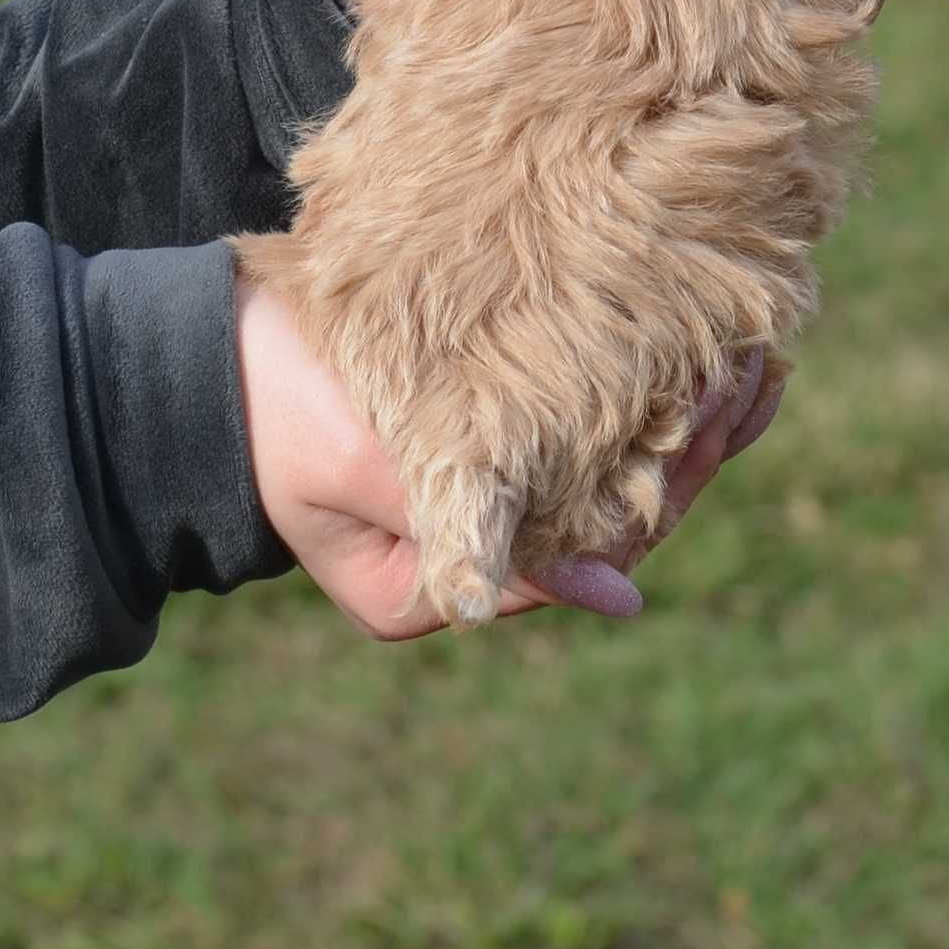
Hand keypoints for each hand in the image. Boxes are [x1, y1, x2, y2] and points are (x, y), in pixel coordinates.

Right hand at [237, 275, 785, 640]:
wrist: (192, 366)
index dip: (675, 480)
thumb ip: (484, 523)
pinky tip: (699, 351)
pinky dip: (643, 397)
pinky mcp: (481, 450)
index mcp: (456, 586)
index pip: (600, 547)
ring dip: (684, 419)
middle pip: (622, 514)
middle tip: (757, 370)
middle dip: (696, 447)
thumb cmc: (274, 410)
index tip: (723, 407)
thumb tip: (624, 597)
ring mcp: (484, 504)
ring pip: (614, 475)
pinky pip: (586, 434)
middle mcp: (484, 558)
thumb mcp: (374, 468)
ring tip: (753, 356)